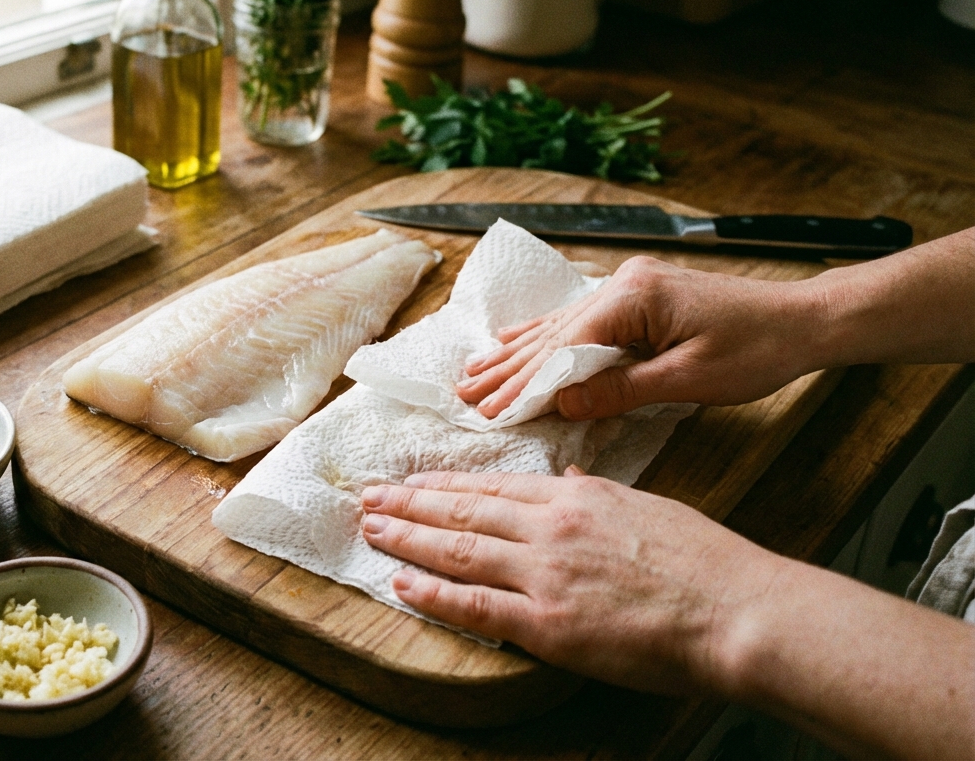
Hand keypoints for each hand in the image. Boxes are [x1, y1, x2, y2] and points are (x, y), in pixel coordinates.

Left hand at [360, 468, 784, 694]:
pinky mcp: (548, 624)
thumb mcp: (645, 506)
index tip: (412, 482)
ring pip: (458, 550)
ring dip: (407, 538)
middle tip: (368, 497)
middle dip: (409, 504)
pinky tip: (402, 584)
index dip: (444, 484)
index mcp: (575, 497)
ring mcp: (545, 574)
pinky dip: (433, 595)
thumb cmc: (704, 561)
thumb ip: (596, 494)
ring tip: (372, 529)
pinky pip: (475, 606)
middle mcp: (550, 528)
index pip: (493, 487)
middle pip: (463, 511)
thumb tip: (567, 479)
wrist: (736, 608)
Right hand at [454, 256, 823, 420]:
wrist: (803, 320)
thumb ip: (622, 389)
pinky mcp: (638, 296)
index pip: (565, 347)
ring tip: (473, 371)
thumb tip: (565, 403)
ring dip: (515, 353)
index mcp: (634, 299)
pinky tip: (513, 339)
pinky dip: (544, 335)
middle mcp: (623, 285)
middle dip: (507, 368)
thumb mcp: (690, 378)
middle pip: (553, 334)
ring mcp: (628, 286)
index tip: (490, 409)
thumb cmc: (757, 350)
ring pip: (560, 326)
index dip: (525, 382)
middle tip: (464, 394)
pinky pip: (579, 319)